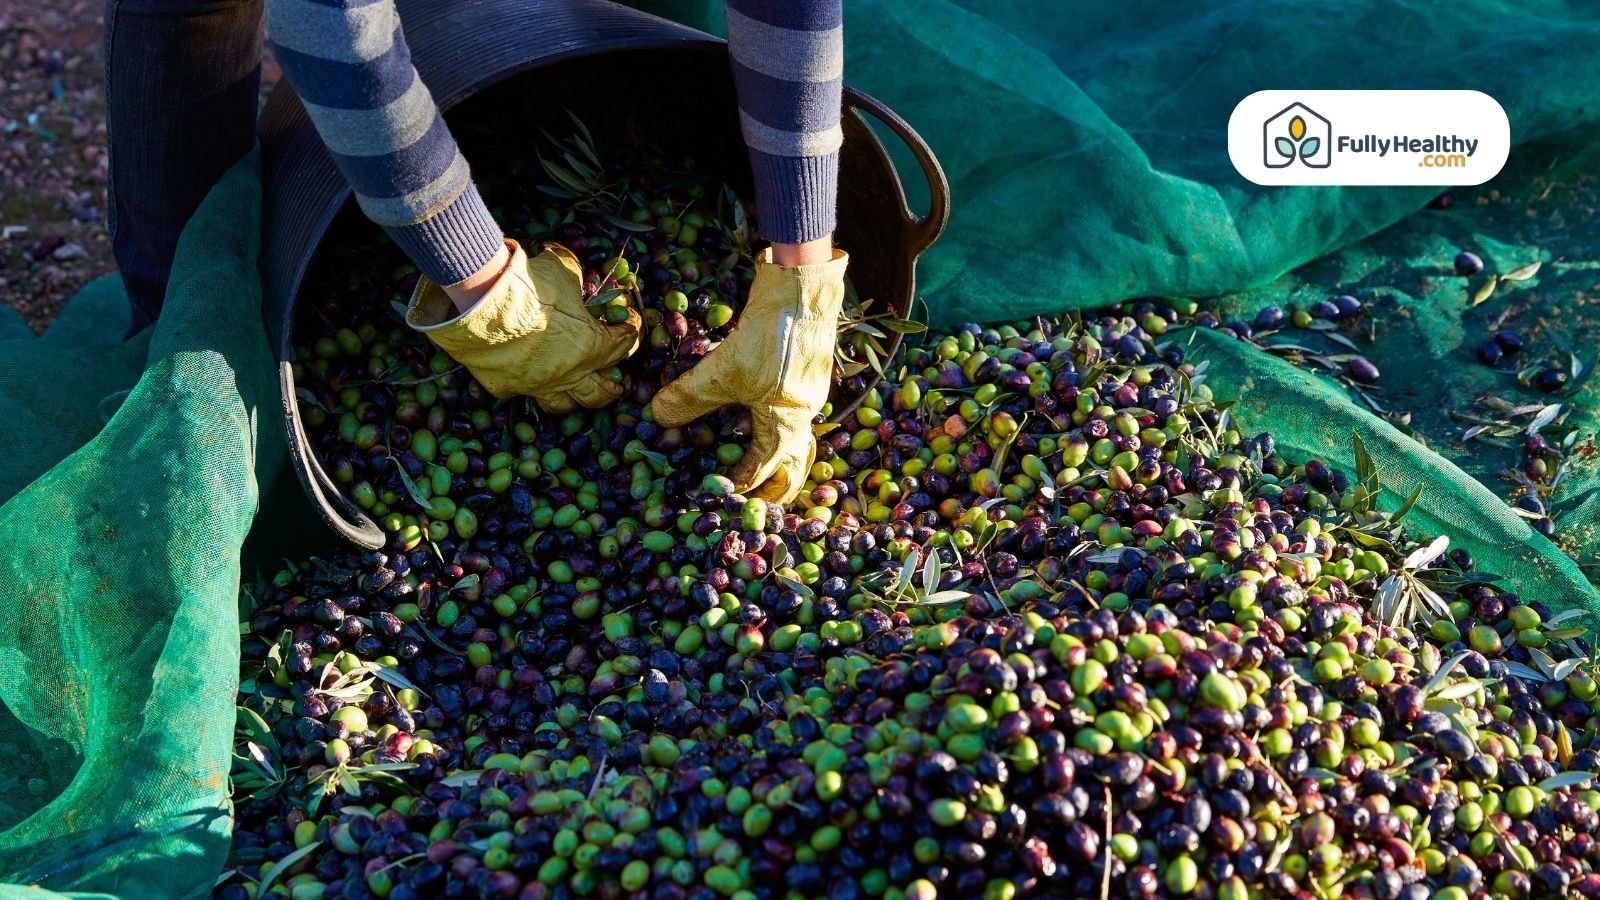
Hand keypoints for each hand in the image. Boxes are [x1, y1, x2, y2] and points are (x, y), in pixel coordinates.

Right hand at [407, 239, 640, 411]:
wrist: (481, 304)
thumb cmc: (529, 286)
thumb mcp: (561, 271)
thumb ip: (574, 276)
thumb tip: (574, 271)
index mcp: (591, 347)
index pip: (624, 345)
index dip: (631, 332)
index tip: (628, 323)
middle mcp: (569, 374)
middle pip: (601, 393)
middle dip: (612, 386)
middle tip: (615, 380)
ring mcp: (537, 385)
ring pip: (564, 405)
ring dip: (574, 397)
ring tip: (576, 389)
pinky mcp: (507, 387)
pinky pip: (522, 392)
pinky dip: (527, 384)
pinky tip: (527, 375)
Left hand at [650, 247, 848, 502]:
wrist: (804, 288)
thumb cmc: (770, 335)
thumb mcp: (723, 369)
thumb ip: (690, 397)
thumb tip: (658, 419)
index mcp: (785, 424)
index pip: (763, 469)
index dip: (740, 485)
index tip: (720, 493)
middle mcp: (804, 414)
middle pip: (796, 465)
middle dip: (778, 488)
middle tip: (758, 503)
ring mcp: (811, 392)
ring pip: (800, 438)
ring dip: (783, 458)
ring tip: (766, 467)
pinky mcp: (808, 371)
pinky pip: (797, 413)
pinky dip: (782, 427)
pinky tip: (763, 414)